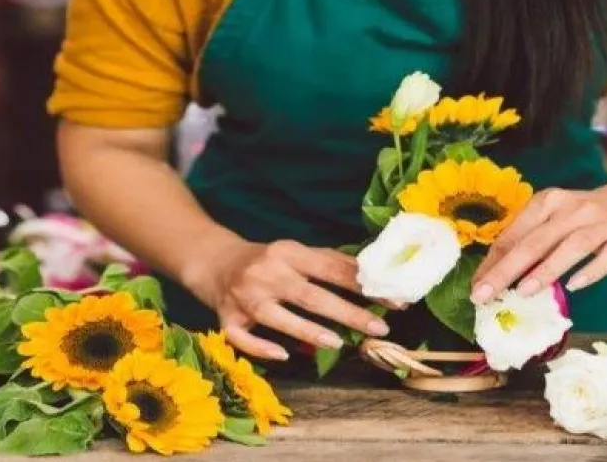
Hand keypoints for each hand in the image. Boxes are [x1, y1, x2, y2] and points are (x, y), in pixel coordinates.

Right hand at [185, 239, 390, 359]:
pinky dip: (262, 348)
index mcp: (288, 252)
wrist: (213, 261)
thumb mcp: (295, 252)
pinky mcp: (225, 318)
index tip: (394, 300)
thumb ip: (328, 262)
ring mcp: (244, 297)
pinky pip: (243, 339)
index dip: (364, 285)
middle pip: (310, 295)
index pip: (332, 269)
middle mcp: (266, 272)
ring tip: (339, 342)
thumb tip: (372, 275)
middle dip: (348, 312)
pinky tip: (285, 355)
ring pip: (278, 317)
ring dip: (309, 331)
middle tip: (380, 328)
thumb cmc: (266, 260)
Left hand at [470, 185, 606, 302]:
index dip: (493, 262)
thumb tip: (499, 277)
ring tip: (524, 291)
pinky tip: (575, 286)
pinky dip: (591, 270)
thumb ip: (534, 241)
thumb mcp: (560, 218)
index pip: (515, 234)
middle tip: (484, 294)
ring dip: (546, 268)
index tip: (475, 288)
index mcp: (549, 202)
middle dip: (507, 269)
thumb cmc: (592, 216)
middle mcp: (573, 208)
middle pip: (536, 240)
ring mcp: (601, 222)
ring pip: (571, 245)